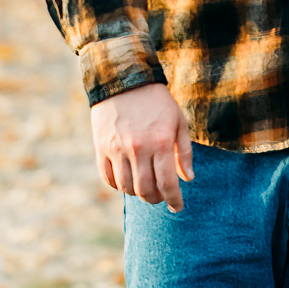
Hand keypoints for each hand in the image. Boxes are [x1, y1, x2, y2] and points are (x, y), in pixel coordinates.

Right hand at [91, 82, 193, 210]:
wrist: (125, 80)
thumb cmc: (157, 102)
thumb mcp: (178, 122)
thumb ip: (184, 152)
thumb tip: (187, 179)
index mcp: (161, 143)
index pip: (167, 184)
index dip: (174, 200)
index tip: (178, 207)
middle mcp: (138, 148)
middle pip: (145, 190)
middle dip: (156, 199)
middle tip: (161, 197)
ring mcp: (117, 149)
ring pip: (126, 187)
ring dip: (137, 193)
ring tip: (145, 187)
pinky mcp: (101, 147)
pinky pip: (107, 178)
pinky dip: (117, 185)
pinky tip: (126, 181)